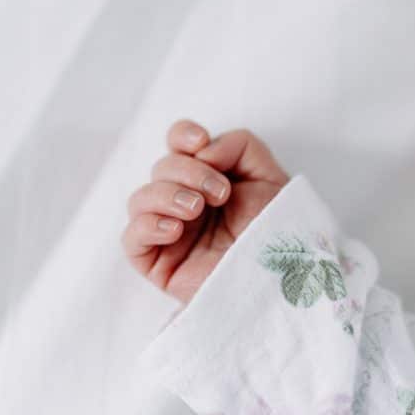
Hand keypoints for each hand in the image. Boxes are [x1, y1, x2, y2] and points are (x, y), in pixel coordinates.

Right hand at [123, 118, 290, 303]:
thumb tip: (203, 150)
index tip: (200, 142)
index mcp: (208, 179)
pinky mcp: (158, 264)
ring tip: (196, 209)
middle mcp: (184, 202)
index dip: (182, 135)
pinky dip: (147, 226)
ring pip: (139, 198)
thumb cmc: (279, 231)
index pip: (177, 145)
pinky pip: (131, 239)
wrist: (283, 279)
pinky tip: (175, 230)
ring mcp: (169, 233)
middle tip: (219, 193)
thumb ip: (241, 146)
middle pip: (161, 167)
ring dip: (166, 195)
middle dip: (188, 172)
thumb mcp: (270, 177)